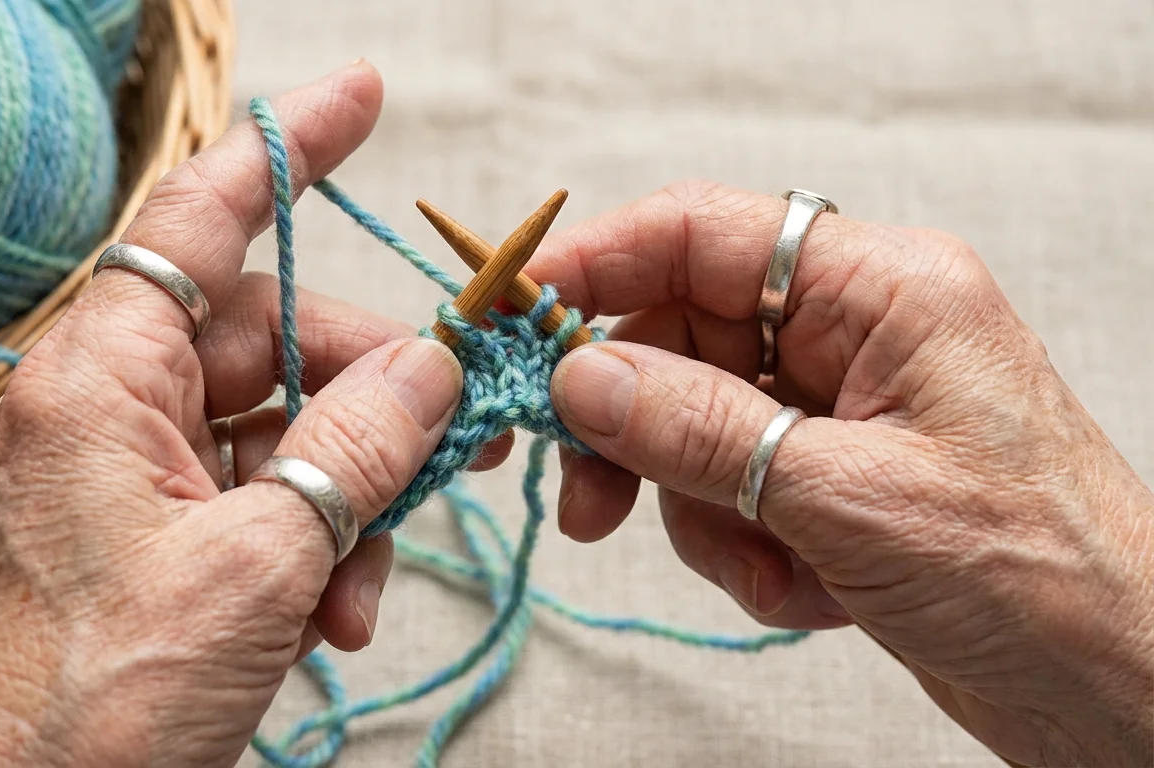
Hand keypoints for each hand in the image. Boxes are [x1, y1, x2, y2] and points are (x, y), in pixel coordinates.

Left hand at [0, 63, 504, 767]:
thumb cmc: (103, 707)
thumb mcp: (258, 563)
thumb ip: (355, 448)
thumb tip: (432, 363)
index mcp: (96, 383)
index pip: (198, 224)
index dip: (286, 150)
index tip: (361, 93)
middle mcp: (106, 411)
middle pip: (266, 341)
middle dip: (369, 387)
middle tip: (457, 430)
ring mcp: (128, 479)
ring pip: (278, 430)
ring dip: (351, 495)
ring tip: (375, 577)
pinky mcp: (152, 541)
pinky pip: (259, 501)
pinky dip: (316, 546)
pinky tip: (339, 616)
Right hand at [533, 182, 1153, 766]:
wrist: (1116, 685)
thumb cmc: (1033, 574)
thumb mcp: (846, 497)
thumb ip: (700, 429)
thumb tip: (581, 378)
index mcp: (882, 289)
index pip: (703, 233)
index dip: (596, 263)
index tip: (513, 315)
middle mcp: (856, 330)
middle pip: (683, 334)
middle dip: (636, 424)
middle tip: (590, 497)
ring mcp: (841, 403)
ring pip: (695, 422)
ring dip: (700, 508)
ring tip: (761, 569)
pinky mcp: (831, 471)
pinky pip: (730, 484)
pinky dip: (742, 545)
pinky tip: (806, 592)